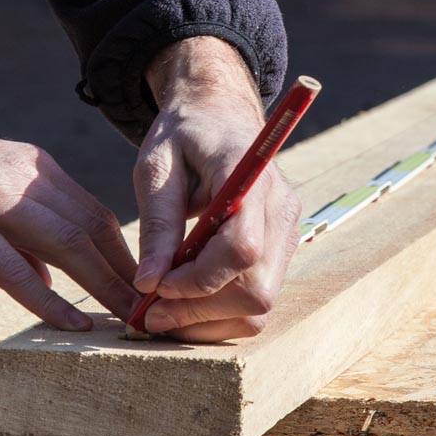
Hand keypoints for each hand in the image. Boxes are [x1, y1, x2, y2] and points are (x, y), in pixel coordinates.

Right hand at [0, 103, 139, 330]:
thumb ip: (25, 229)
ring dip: (104, 287)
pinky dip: (49, 298)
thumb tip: (53, 276)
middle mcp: (25, 179)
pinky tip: (73, 322)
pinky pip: (13, 268)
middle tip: (151, 312)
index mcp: (36, 168)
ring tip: (129, 321)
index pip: (96, 214)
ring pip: (68, 244)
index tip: (144, 288)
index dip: (125, 254)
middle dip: (127, 275)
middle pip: (93, 230)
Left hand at [132, 36, 301, 341]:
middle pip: (257, 287)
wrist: (219, 115)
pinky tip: (187, 303)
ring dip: (210, 319)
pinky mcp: (282, 248)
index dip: (197, 280)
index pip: (242, 249)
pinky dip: (222, 314)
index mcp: (251, 176)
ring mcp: (288, 231)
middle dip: (200, 310)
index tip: (154, 286)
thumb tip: (147, 283)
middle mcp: (281, 208)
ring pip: (261, 302)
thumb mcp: (156, 167)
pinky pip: (260, 298)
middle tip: (149, 311)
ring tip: (164, 311)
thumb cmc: (184, 135)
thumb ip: (157, 223)